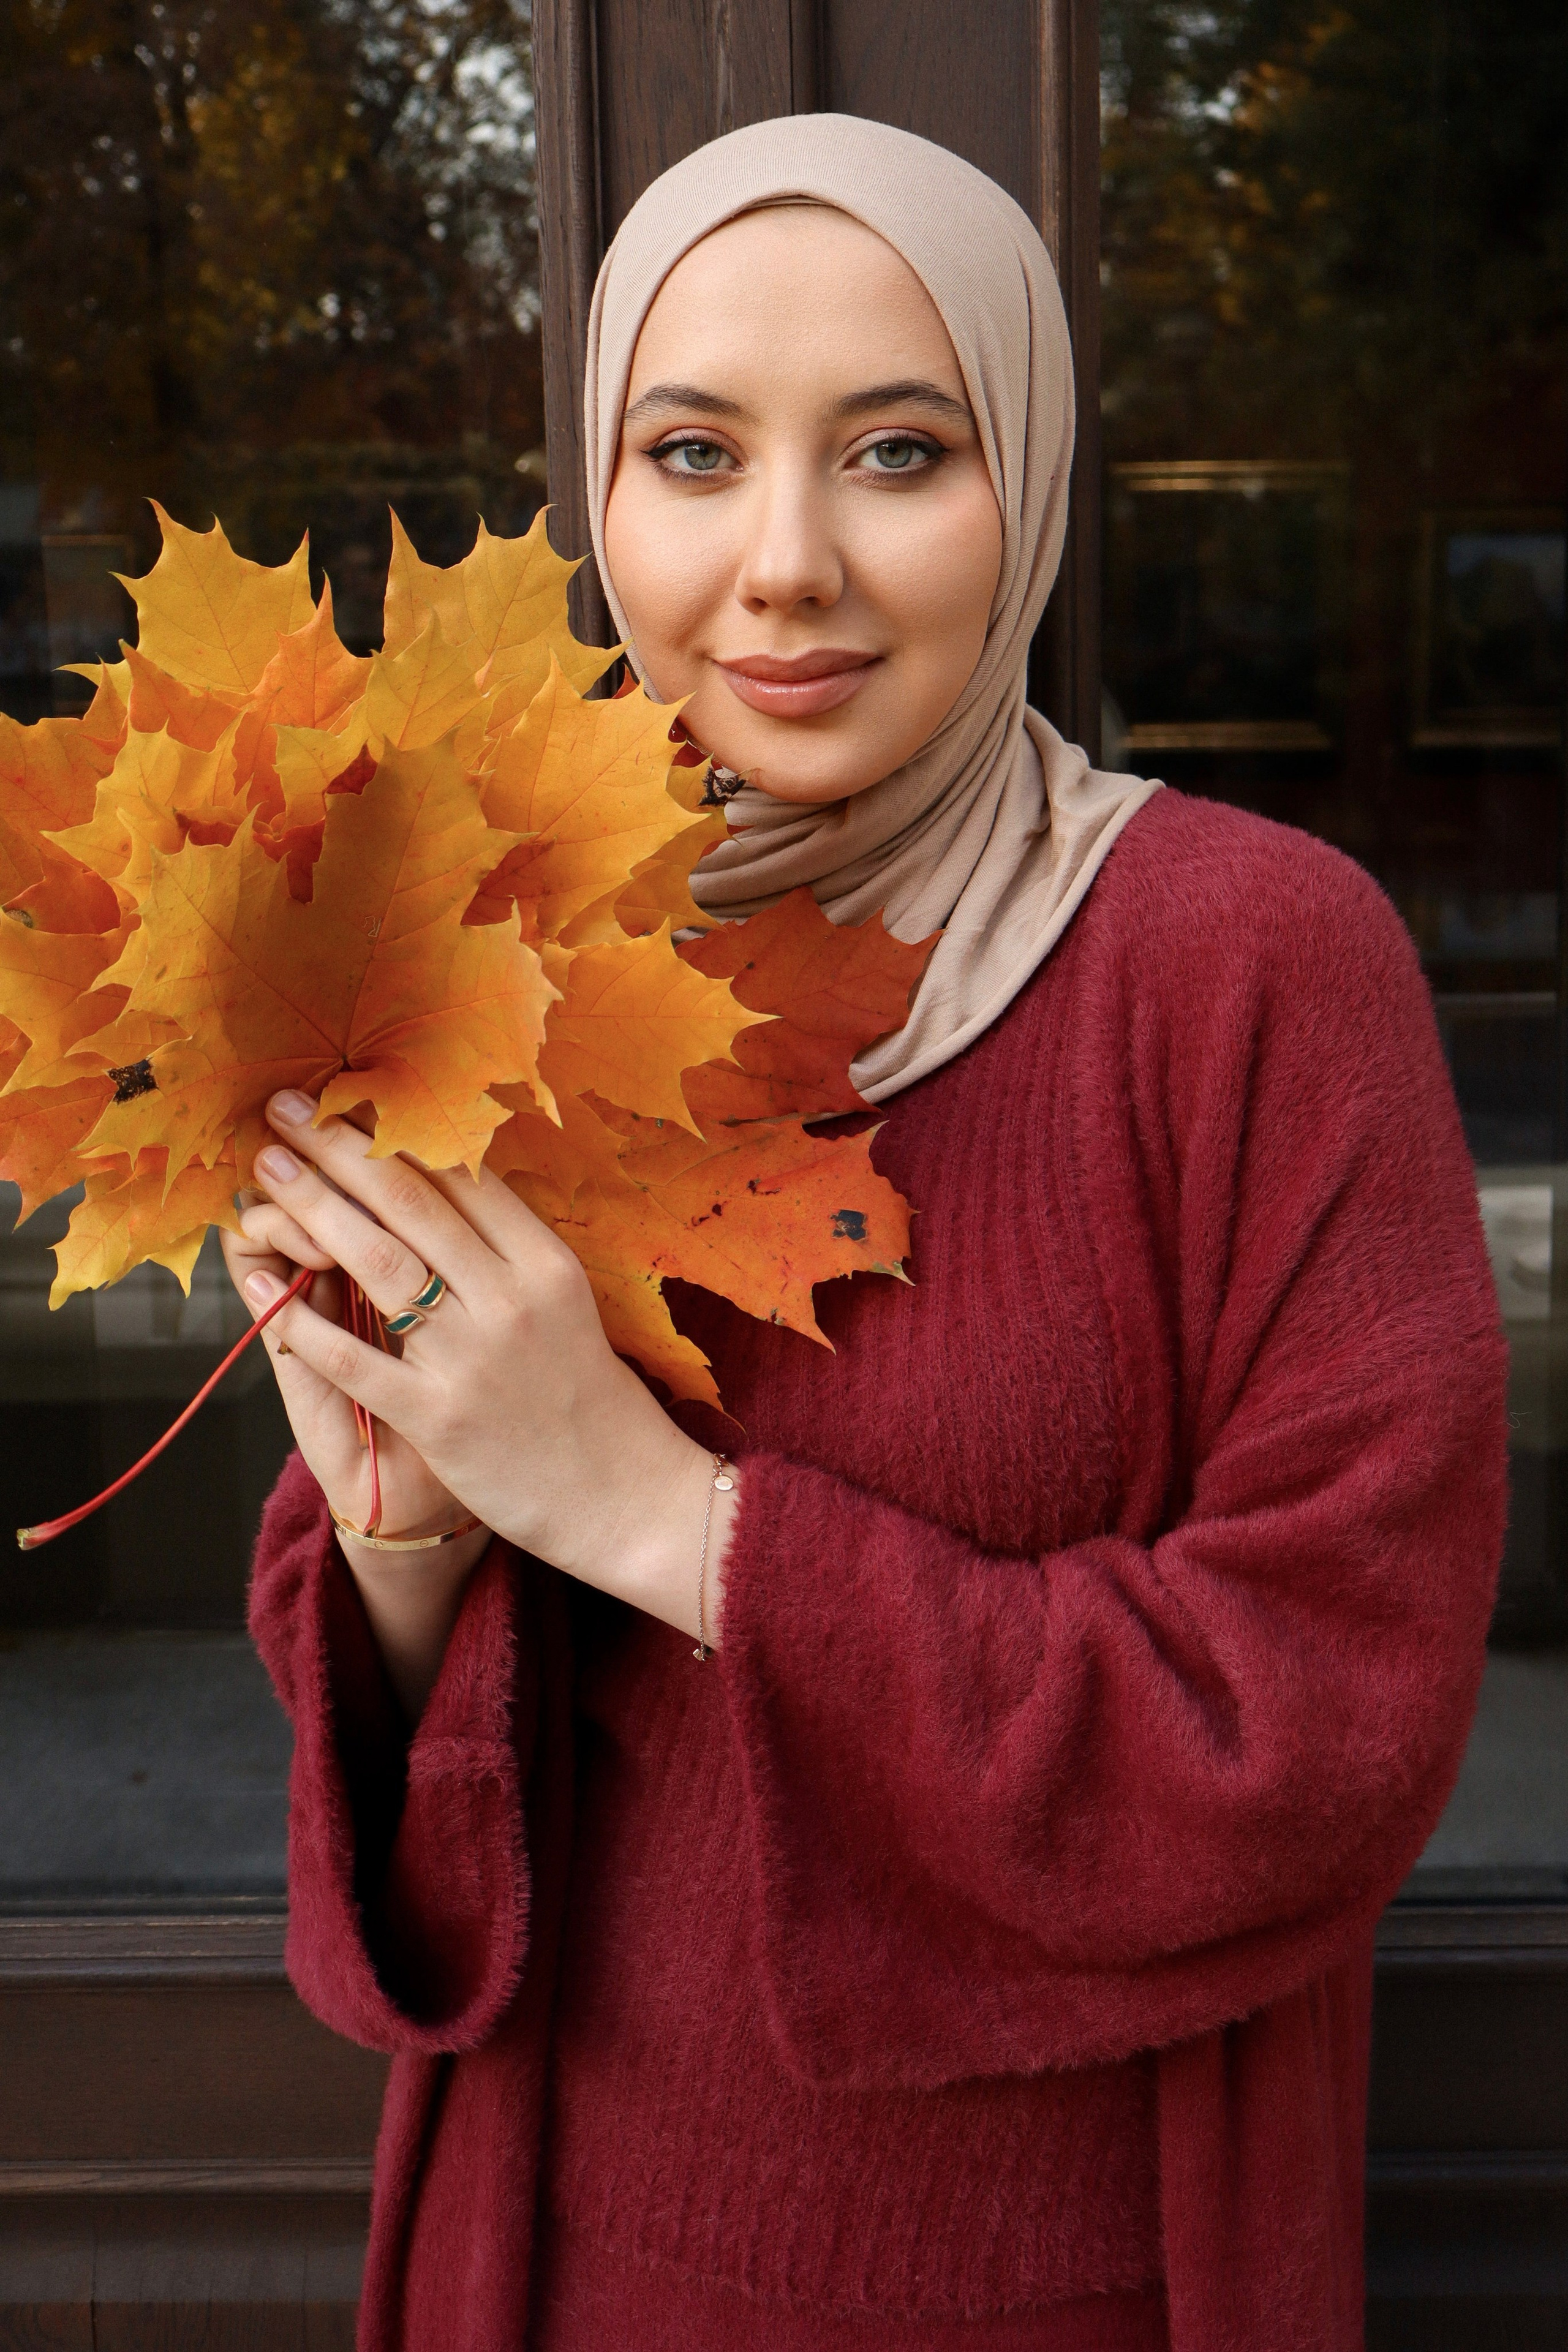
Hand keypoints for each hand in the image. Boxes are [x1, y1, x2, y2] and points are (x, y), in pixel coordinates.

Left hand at [230, 1090, 734, 1643]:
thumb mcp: (567, 1305)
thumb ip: (510, 1251)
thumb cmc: (589, 1399)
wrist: (623, 1497)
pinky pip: (354, 1358)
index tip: (343, 1100)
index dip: (394, 1133)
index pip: (461, 1178)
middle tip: (284, 1110)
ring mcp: (473, 1359)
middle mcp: (511, 1299)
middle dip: (339, 1149)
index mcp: (546, 1264)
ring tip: (266, 1171)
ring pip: (378, 1263)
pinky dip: (301, 1317)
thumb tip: (447, 1183)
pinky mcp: (439, 1418)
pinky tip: (265, 1282)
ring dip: (312, 1208)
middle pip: (411, 1203)